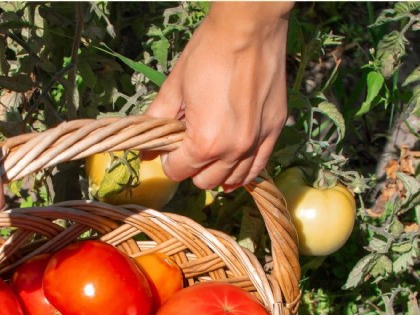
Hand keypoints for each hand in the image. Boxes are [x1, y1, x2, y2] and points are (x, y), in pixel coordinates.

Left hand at [145, 2, 291, 190]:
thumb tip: (145, 152)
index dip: (170, 160)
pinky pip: (257, 168)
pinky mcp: (274, 131)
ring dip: (217, 170)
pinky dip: (242, 170)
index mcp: (204, 142)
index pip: (178, 172)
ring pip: (231, 180)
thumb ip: (158, 123)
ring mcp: (256, 143)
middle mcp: (232, 150)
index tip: (171, 145)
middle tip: (189, 144)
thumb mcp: (174, 88)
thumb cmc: (207, 54)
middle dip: (192, 167)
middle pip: (204, 181)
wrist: (249, 27)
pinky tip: (232, 161)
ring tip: (211, 149)